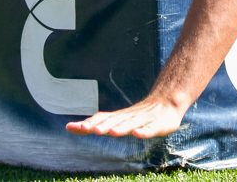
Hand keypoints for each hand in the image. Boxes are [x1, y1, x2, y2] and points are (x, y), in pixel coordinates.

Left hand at [66, 93, 187, 137]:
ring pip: (131, 124)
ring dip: (122, 128)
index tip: (73, 127)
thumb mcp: (118, 120)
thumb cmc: (139, 115)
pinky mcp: (157, 125)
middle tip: (91, 129)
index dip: (89, 123)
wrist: (167, 103)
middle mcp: (129, 117)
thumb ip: (97, 123)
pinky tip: (138, 134)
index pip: (101, 118)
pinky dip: (144, 131)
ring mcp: (143, 120)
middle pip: (115, 121)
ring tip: (112, 132)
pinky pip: (150, 129)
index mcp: (119, 117)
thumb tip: (69, 127)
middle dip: (103, 126)